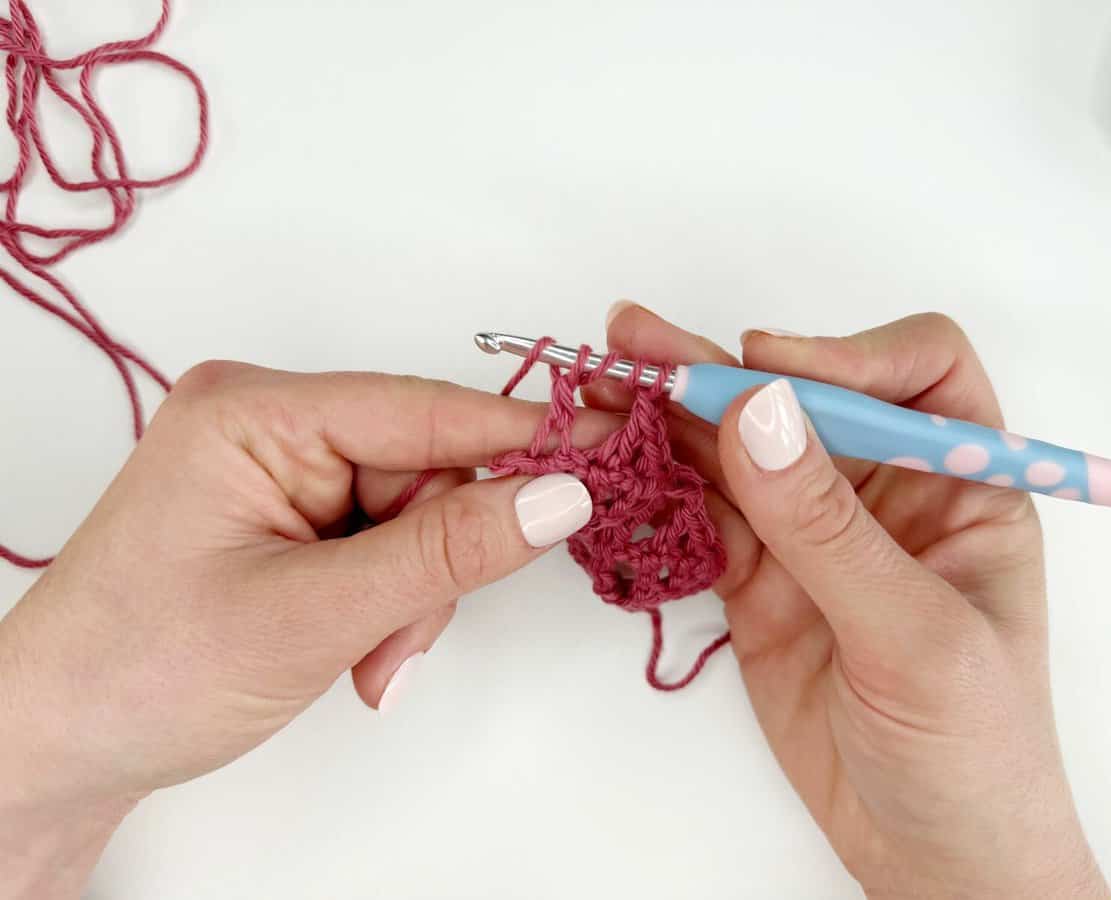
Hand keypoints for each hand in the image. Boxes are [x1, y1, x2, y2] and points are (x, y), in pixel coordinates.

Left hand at [0, 363, 608, 898]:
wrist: (59, 748)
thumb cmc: (142, 671)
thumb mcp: (313, 613)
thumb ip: (446, 553)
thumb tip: (560, 496)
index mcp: (255, 411)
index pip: (425, 410)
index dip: (524, 437)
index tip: (611, 450)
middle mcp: (270, 424)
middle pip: (425, 471)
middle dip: (433, 565)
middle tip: (399, 639)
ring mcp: (280, 470)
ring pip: (414, 517)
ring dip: (410, 597)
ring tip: (365, 659)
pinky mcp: (290, 514)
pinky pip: (384, 543)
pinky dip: (389, 604)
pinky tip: (356, 652)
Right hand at [594, 305, 1110, 899]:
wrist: (928, 854)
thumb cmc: (973, 752)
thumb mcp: (915, 637)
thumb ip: (829, 528)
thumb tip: (760, 412)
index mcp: (962, 484)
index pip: (917, 373)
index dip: (844, 354)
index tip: (767, 369)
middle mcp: (886, 493)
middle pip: (802, 398)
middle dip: (721, 370)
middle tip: (636, 341)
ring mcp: (815, 535)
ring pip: (738, 451)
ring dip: (672, 418)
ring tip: (604, 383)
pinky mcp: (760, 579)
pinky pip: (703, 515)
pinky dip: (658, 488)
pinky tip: (618, 460)